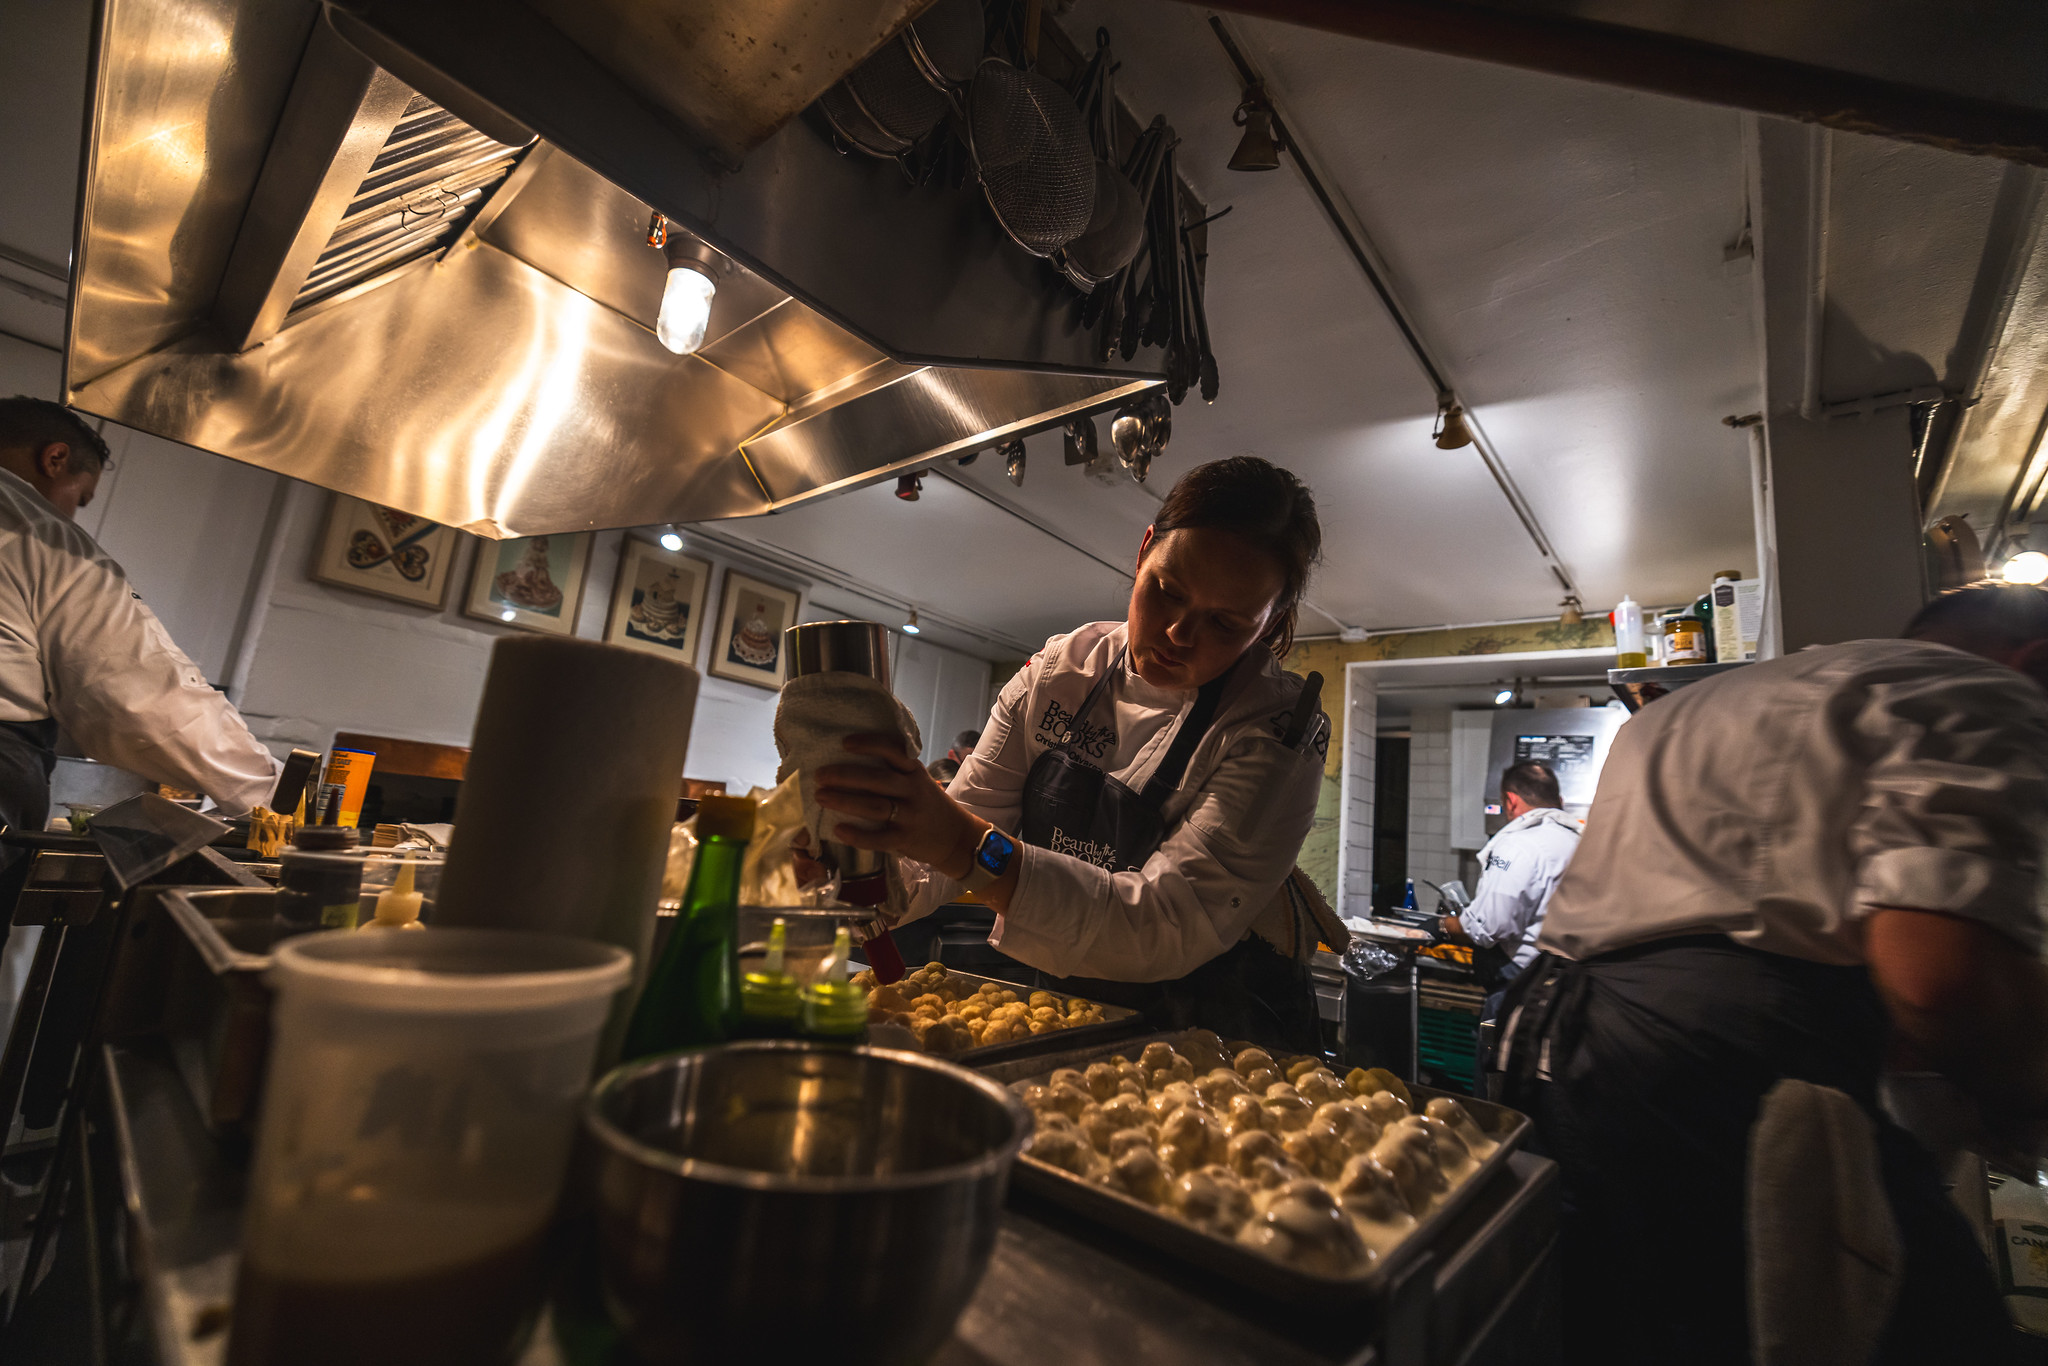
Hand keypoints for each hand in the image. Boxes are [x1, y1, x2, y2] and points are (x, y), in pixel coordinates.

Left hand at [815, 734, 985, 877]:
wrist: (956, 837)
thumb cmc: (928, 805)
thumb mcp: (918, 781)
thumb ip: (895, 772)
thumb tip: (850, 762)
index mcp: (914, 771)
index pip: (893, 751)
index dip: (869, 744)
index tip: (845, 743)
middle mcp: (913, 790)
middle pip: (876, 779)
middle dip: (844, 775)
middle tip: (819, 775)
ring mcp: (910, 815)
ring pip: (874, 807)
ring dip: (844, 801)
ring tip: (820, 797)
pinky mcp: (905, 839)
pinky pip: (879, 838)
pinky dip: (857, 835)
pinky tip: (838, 829)